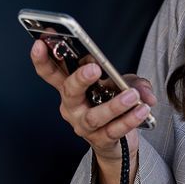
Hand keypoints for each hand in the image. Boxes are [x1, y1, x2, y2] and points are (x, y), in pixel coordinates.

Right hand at [30, 29, 157, 163]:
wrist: (117, 141)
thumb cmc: (111, 104)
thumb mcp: (121, 85)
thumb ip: (133, 81)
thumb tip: (143, 90)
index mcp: (70, 87)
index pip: (51, 72)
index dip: (43, 58)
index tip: (41, 42)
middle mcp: (72, 106)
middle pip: (69, 91)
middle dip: (79, 79)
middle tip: (93, 68)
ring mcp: (84, 125)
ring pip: (94, 116)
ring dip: (114, 105)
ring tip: (132, 95)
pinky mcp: (99, 139)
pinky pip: (113, 130)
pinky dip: (129, 120)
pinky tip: (142, 110)